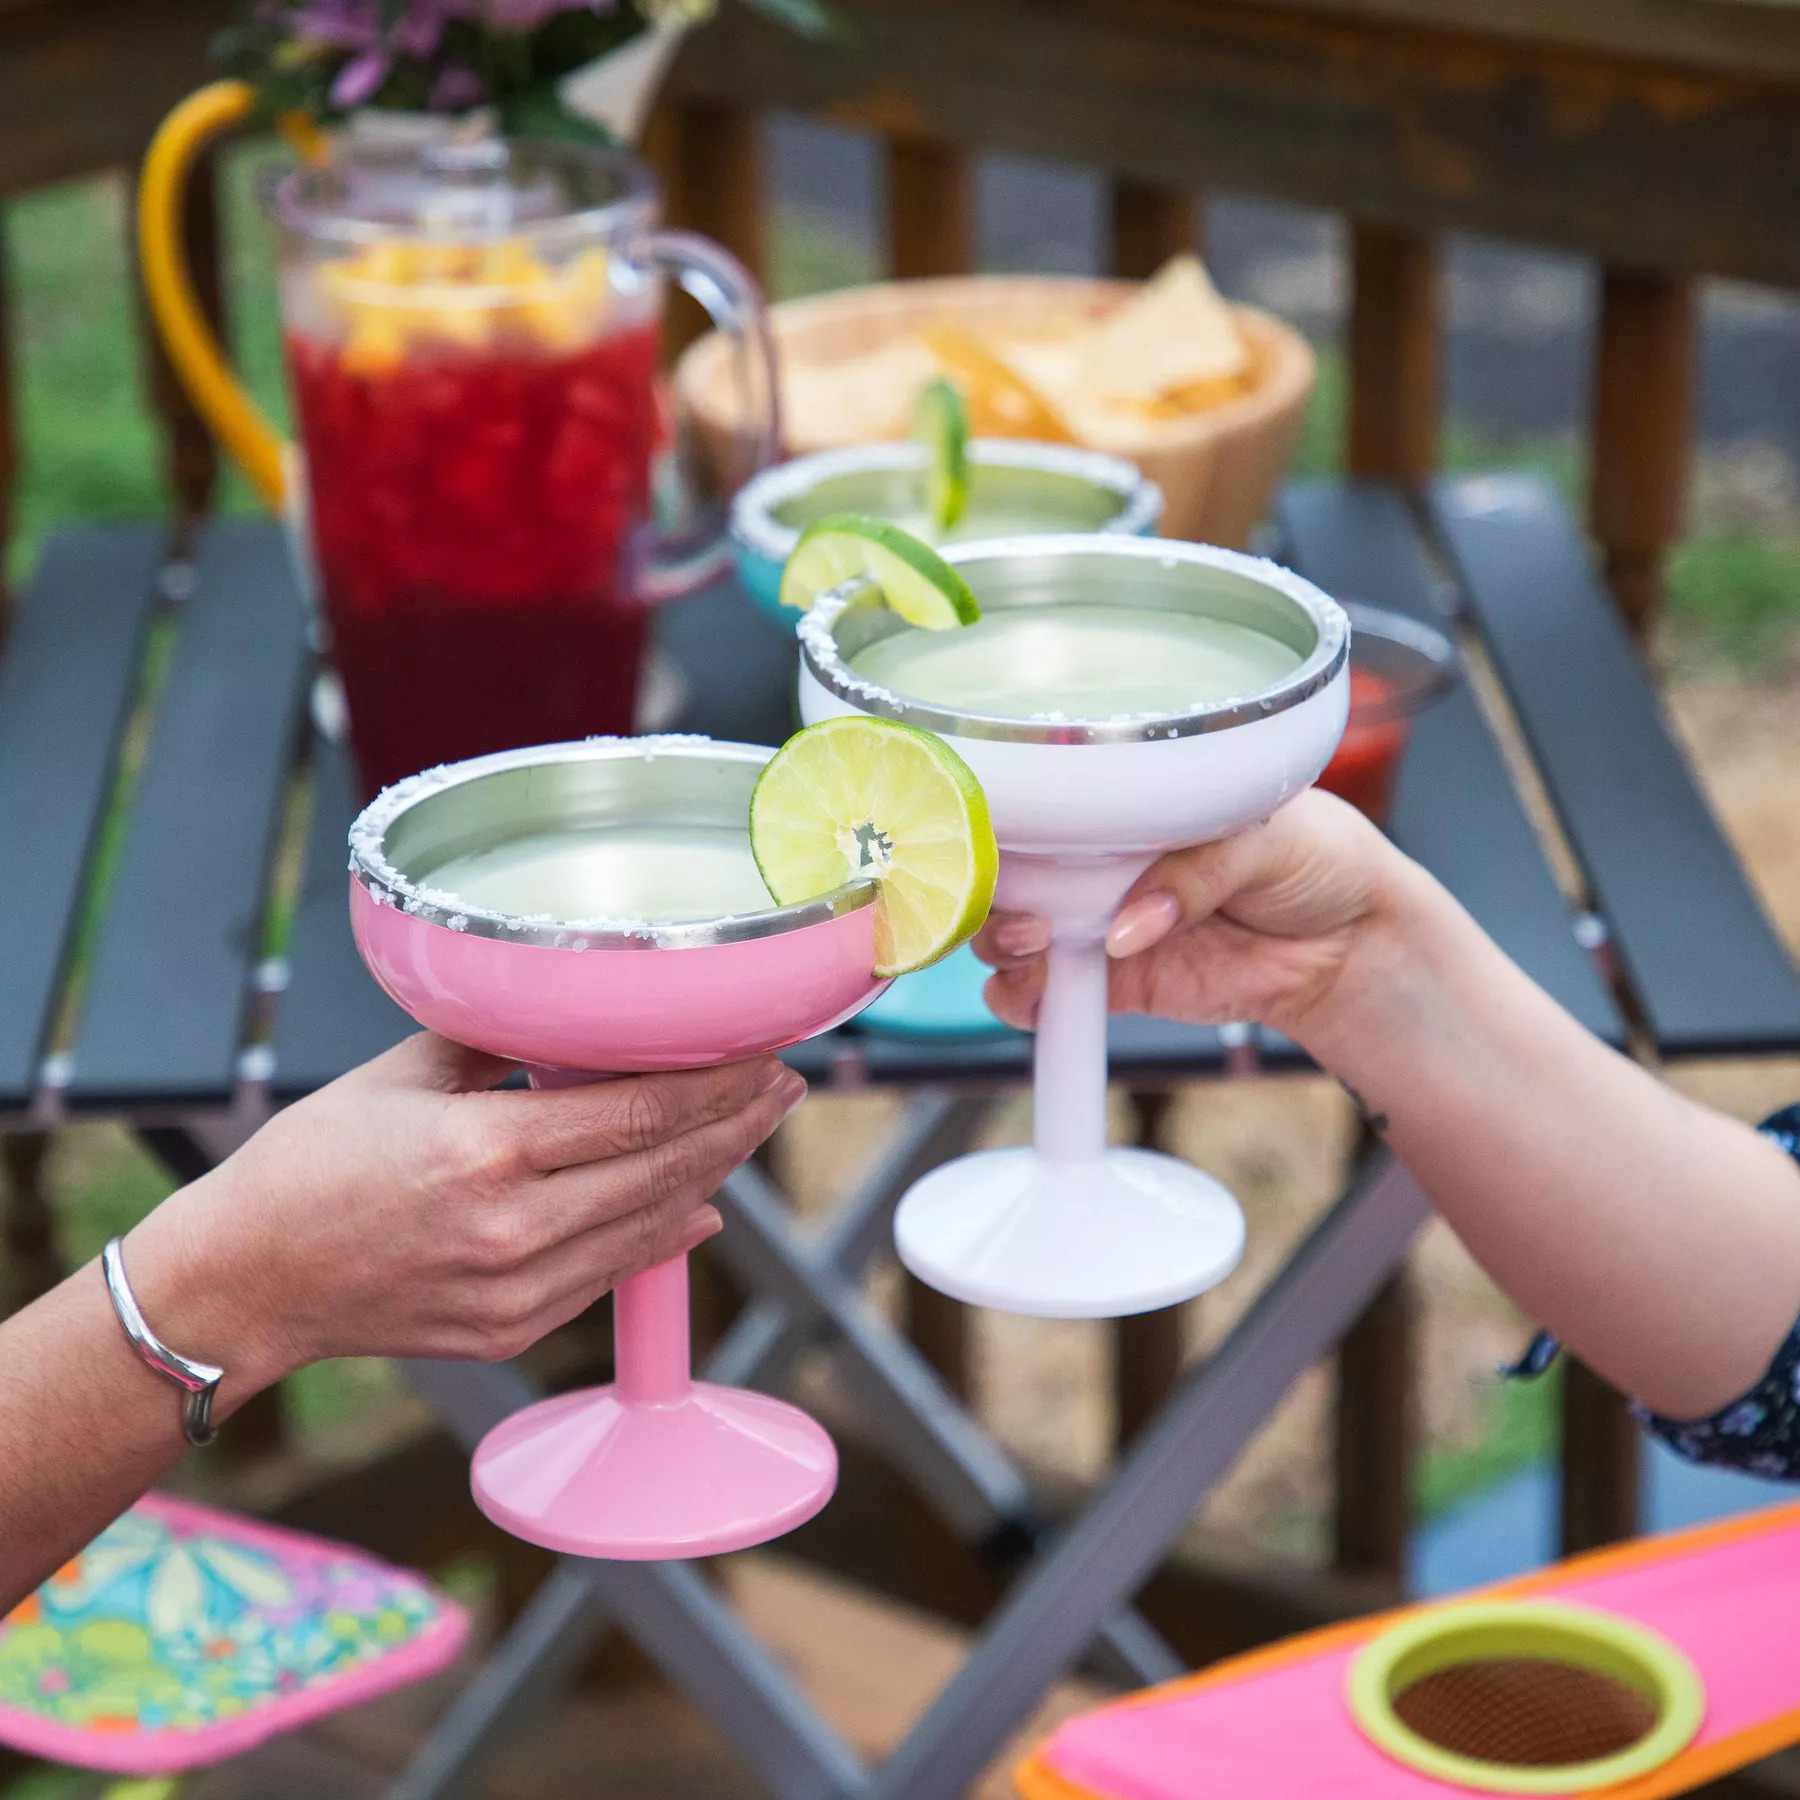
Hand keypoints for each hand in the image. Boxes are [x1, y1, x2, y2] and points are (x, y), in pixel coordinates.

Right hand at [120, 1034, 803, 1400]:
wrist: (247, 1283)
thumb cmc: (311, 1166)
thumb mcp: (404, 1074)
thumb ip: (501, 1040)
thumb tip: (581, 1012)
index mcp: (487, 1153)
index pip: (641, 1113)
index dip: (717, 1082)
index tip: (763, 1050)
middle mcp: (513, 1230)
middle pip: (666, 1169)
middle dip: (737, 1123)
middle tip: (783, 1084)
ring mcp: (517, 1291)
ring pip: (652, 1225)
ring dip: (714, 1174)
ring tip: (752, 1127)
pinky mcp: (512, 1330)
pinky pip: (612, 1275)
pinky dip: (663, 1233)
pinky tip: (696, 1200)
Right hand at [976, 789, 1410, 1040]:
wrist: (1354, 944)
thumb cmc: (1317, 856)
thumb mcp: (1267, 830)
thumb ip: (1199, 866)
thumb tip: (1132, 923)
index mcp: (1121, 798)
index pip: (1037, 798)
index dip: (997, 813)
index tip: (986, 831)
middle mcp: (1095, 859)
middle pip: (1003, 871)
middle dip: (985, 890)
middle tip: (1022, 907)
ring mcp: (1098, 923)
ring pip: (1009, 938)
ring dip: (1001, 946)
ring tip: (1039, 946)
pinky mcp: (1114, 984)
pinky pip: (1046, 999)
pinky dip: (1028, 1002)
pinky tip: (1046, 995)